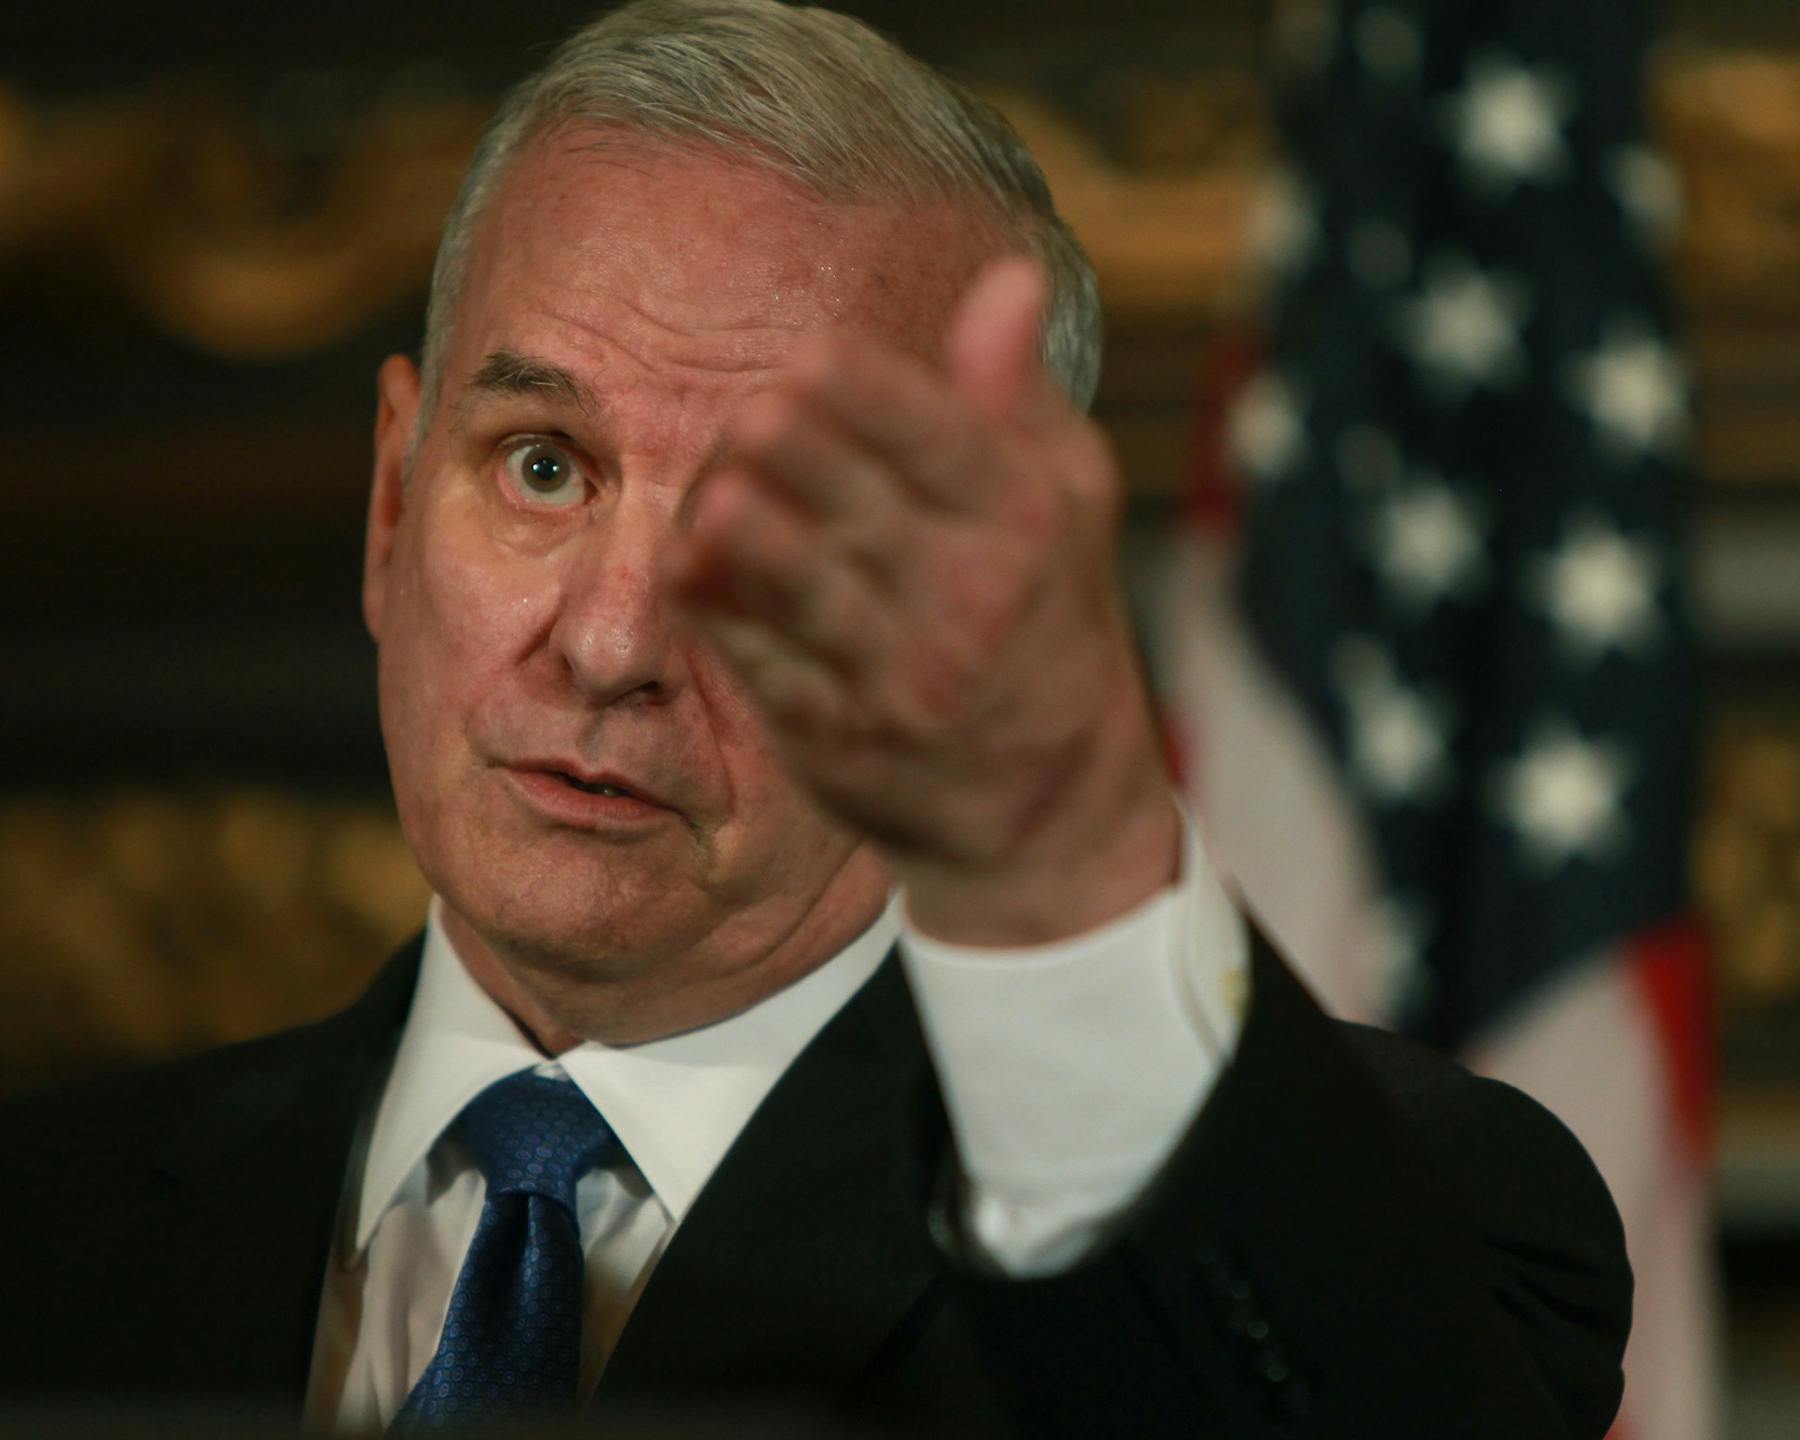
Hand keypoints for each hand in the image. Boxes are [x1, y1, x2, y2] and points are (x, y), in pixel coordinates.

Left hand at [668, 258, 1179, 944]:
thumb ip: (1016, 393)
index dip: (866, 391)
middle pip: (857, 502)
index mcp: (1025, 525)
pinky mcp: (839, 737)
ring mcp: (901, 678)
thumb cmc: (1049, 617)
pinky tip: (689, 560)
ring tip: (714, 486)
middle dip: (788, 446)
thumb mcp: (1065, 502)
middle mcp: (969, 602)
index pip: (942, 437)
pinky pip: (761, 660)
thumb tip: (1006, 273)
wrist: (1046, 802)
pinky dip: (721, 608)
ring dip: (743, 527)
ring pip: (801, 584)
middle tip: (746, 410)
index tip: (812, 355)